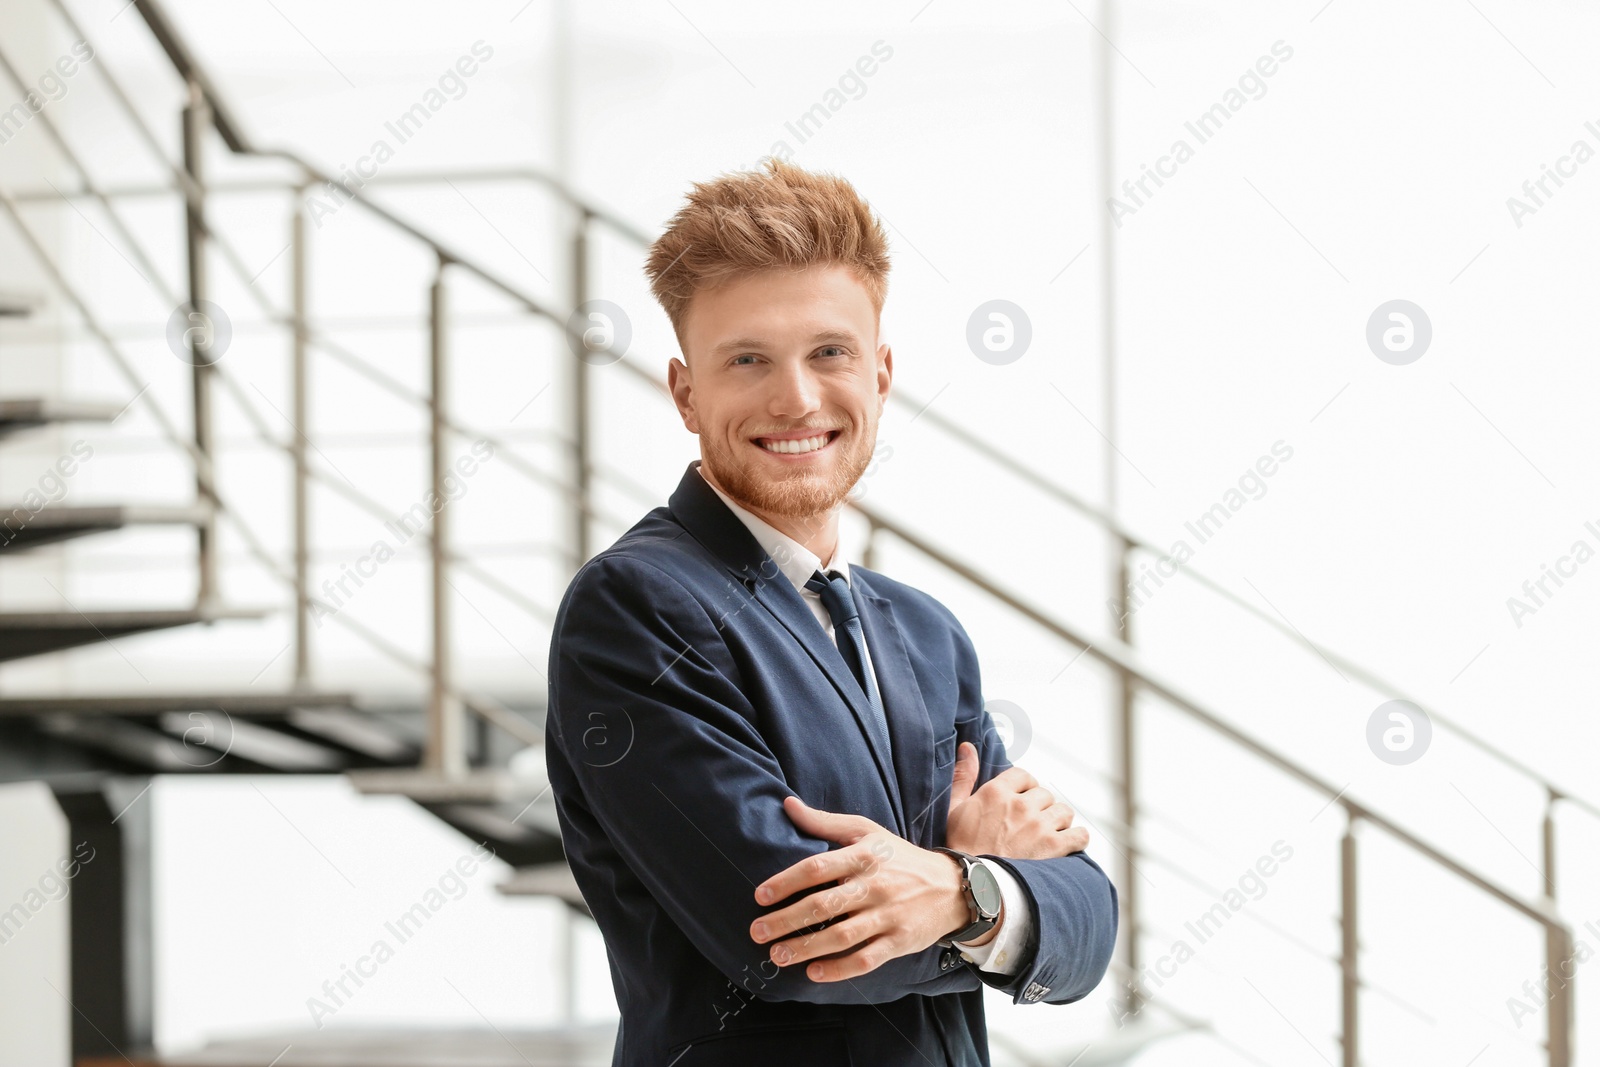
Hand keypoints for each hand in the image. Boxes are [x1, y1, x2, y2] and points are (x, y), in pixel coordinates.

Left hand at [749, 796, 970, 981]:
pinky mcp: (899, 941)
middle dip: (787, 920)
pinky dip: (839, 968)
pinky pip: (866, 958)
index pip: (818, 867)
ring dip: (806, 948)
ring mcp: (888, 915)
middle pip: (824, 905)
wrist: (952, 886)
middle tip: (757, 932)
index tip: (760, 896)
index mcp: (864, 856)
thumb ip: (824, 822)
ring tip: (777, 955)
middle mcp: (875, 885)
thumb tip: (787, 804)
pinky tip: (814, 973)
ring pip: (842, 935)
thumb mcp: (867, 831)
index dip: (786, 881)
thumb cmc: (900, 857)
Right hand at [945, 742, 1087, 859]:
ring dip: (1058, 821)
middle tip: (1031, 824)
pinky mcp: (1055, 848)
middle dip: (1040, 807)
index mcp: (997, 792)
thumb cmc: (960, 849)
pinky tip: (1067, 844)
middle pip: (1045, 794)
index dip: (1024, 787)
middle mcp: (1021, 805)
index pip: (1024, 776)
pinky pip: (1079, 835)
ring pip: (1064, 812)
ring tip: (1048, 834)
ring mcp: (1040, 826)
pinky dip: (1077, 839)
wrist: (974, 886)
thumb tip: (968, 747)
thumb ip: (964, 776)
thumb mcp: (954, 809)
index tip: (1021, 800)